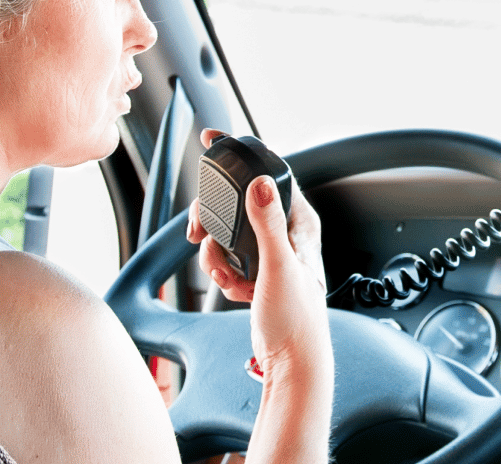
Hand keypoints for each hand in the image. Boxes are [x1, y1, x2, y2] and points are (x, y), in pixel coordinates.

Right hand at [189, 130, 332, 462]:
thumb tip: (261, 183)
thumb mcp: (279, 269)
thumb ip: (267, 225)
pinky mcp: (258, 270)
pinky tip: (238, 291)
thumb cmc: (297, 321)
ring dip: (218, 257)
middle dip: (214, 225)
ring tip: (233, 281)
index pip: (269, 173)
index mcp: (300, 222)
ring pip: (226, 233)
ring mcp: (271, 251)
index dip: (240, 155)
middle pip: (236, 203)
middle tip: (201, 239)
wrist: (292, 361)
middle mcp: (287, 231)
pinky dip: (223, 274)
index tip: (212, 138)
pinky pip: (227, 257)